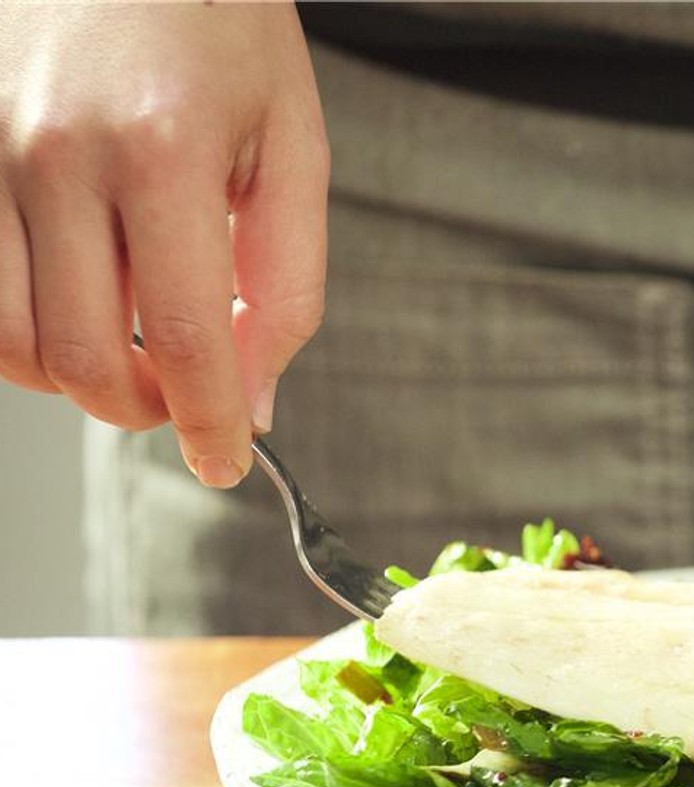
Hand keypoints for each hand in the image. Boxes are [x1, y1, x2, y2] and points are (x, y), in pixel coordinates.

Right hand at [0, 2, 327, 485]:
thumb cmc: (219, 21)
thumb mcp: (293, 144)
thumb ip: (285, 283)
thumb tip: (253, 397)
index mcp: (162, 152)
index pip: (184, 342)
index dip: (206, 426)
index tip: (225, 463)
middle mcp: (53, 153)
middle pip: (80, 358)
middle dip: (144, 409)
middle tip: (187, 397)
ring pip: (7, 339)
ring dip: (76, 376)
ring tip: (133, 349)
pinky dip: (21, 329)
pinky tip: (75, 303)